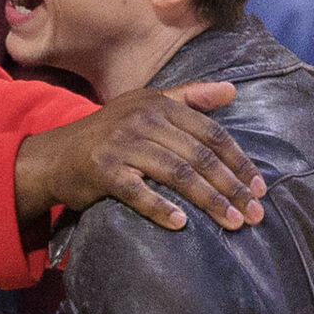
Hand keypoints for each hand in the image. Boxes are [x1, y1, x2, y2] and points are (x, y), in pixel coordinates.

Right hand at [14, 82, 265, 233]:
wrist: (54, 155)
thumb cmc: (108, 133)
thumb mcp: (146, 106)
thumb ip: (189, 97)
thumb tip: (233, 90)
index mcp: (159, 105)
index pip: (210, 132)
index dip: (238, 160)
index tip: (259, 186)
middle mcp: (142, 121)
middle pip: (199, 155)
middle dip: (232, 186)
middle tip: (255, 213)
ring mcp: (121, 145)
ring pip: (177, 173)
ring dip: (209, 200)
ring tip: (232, 222)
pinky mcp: (102, 170)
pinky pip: (137, 191)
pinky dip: (159, 208)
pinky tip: (181, 223)